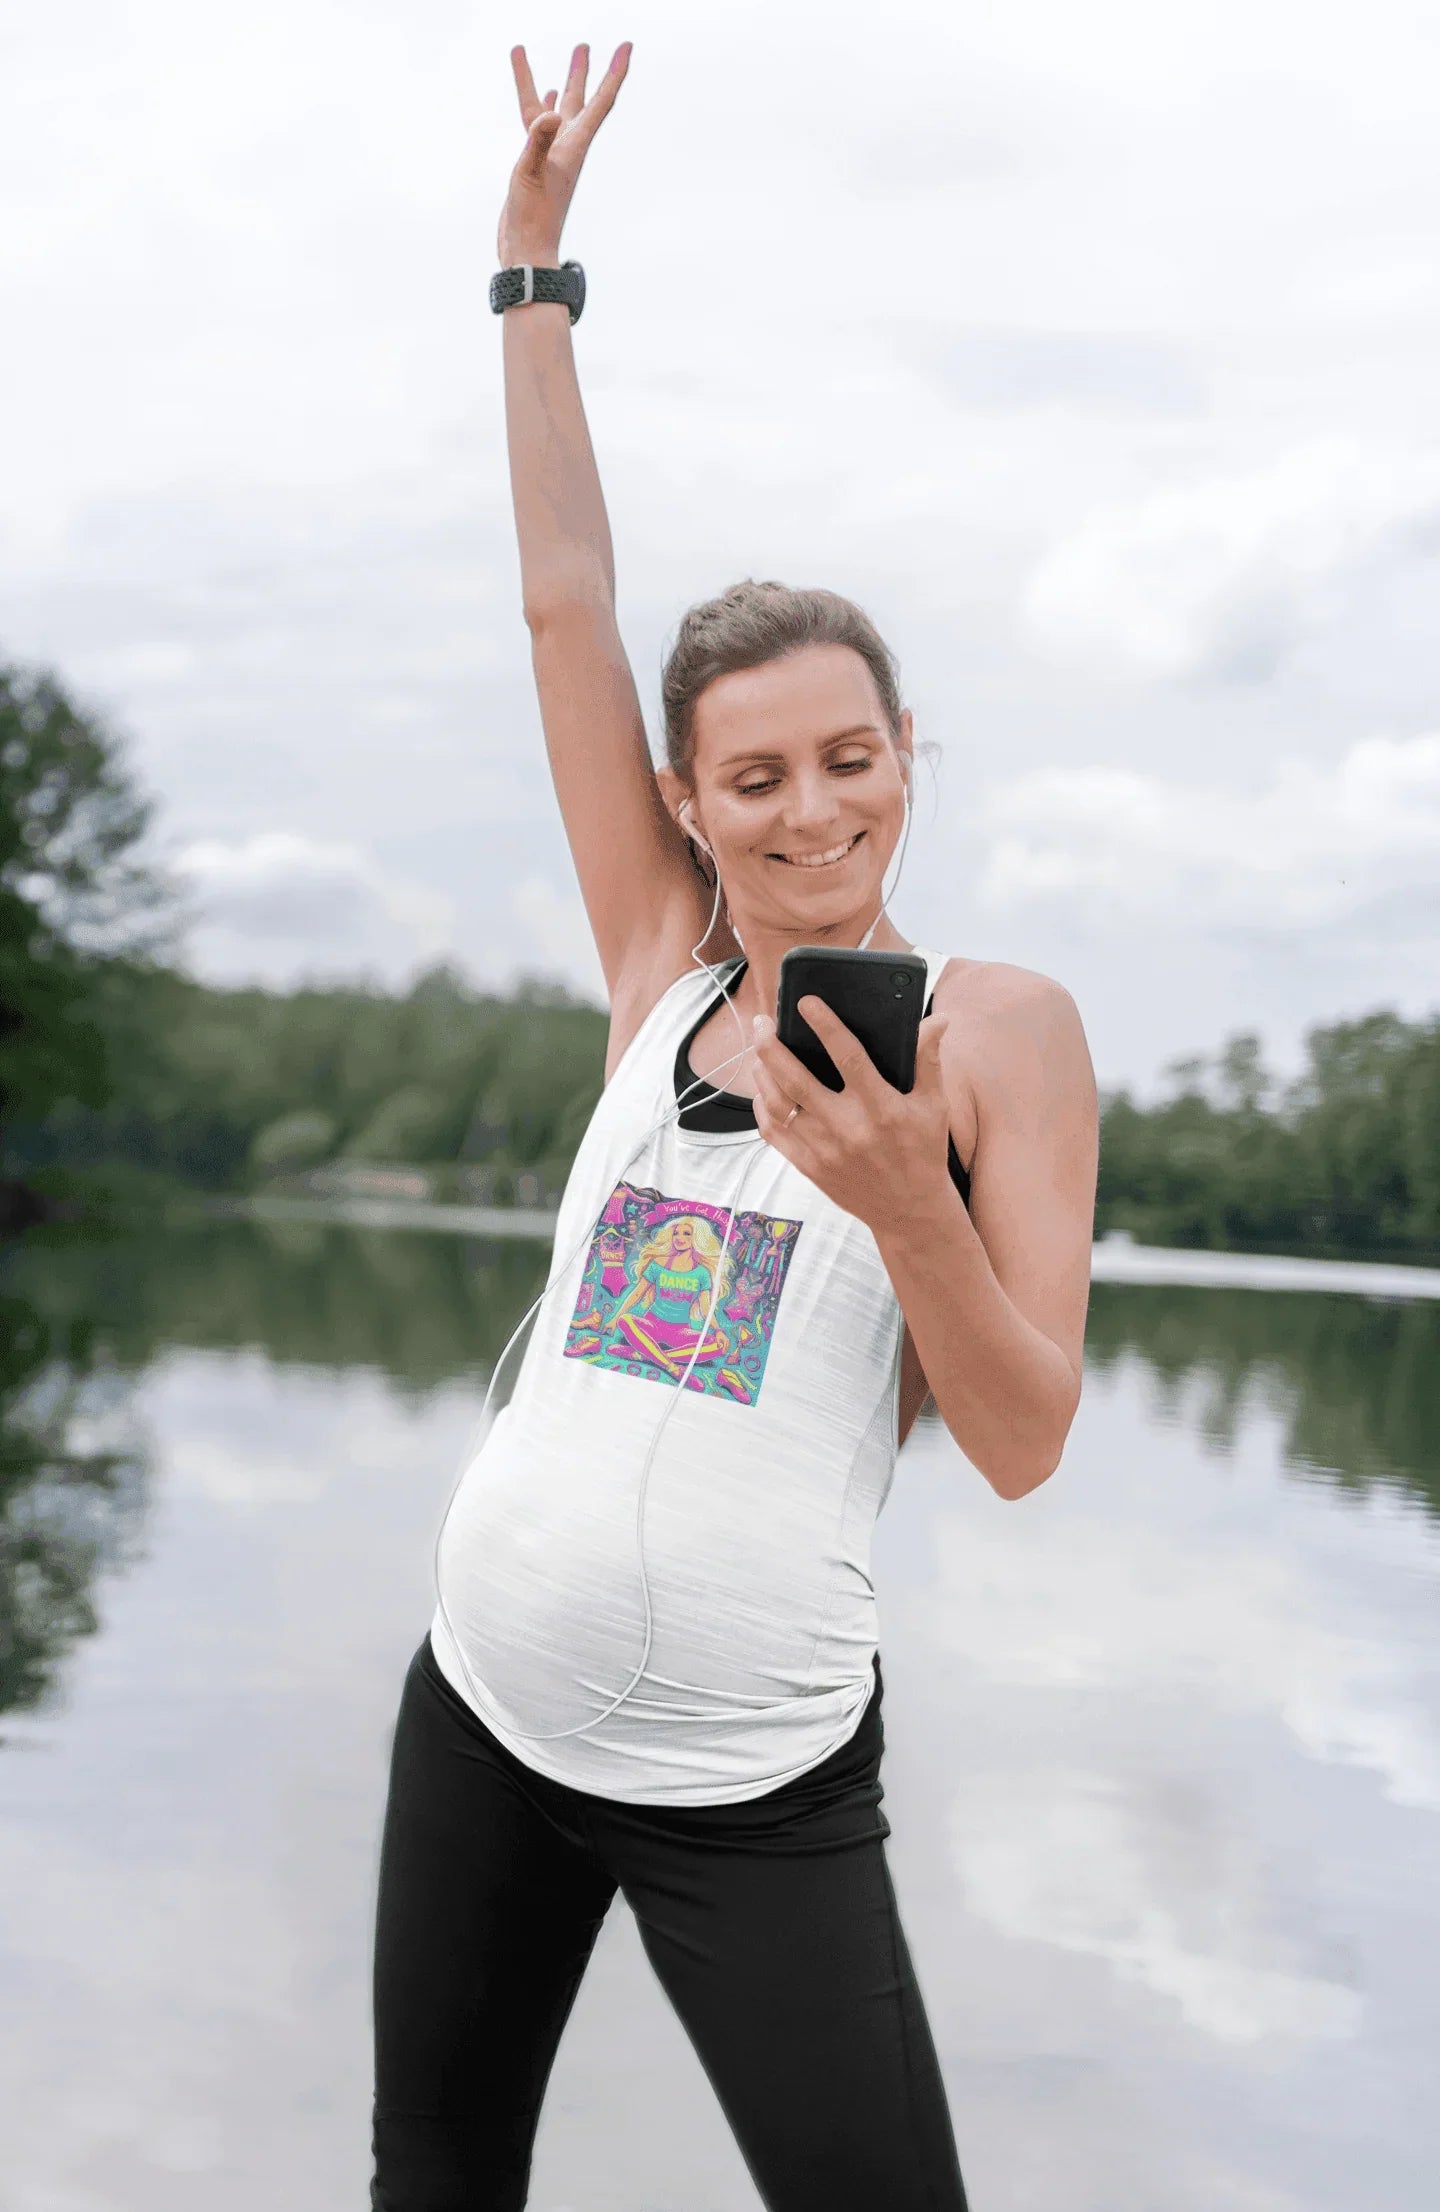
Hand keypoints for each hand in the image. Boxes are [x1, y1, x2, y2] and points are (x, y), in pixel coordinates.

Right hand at [499, 41, 632, 265]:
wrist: (526, 252)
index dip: (615, 73)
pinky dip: (545, 112)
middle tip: (585, 44)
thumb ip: (538, 143)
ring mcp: (554, 157)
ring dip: (564, 85)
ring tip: (571, 58)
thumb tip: (550, 113)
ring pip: (559, 111)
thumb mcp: (530, 175)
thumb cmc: (532, 219)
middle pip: (581, 101)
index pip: (600, 103)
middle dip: (584, 72)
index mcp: (574, 147)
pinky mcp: (538, 166)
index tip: (627, 46)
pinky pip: (543, 129)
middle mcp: (568, 148)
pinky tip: (546, 102)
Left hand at [750, 998, 953, 1233]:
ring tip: (759, 1049)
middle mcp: (848, 1128)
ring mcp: (824, 1150)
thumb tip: (938, 1019)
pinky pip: (774, 1133)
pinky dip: (763, 1107)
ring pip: (779, 1104)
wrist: (910, 1211)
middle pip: (796, 1079)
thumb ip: (929, 1060)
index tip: (805, 1001)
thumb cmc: (923, 1152)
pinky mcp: (810, 1167)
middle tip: (763, 1021)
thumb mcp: (934, 1106)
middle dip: (772, 1045)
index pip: (848, 1056)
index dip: (825, 1025)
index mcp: (881, 1108)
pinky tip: (763, 1089)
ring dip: (762, 1072)